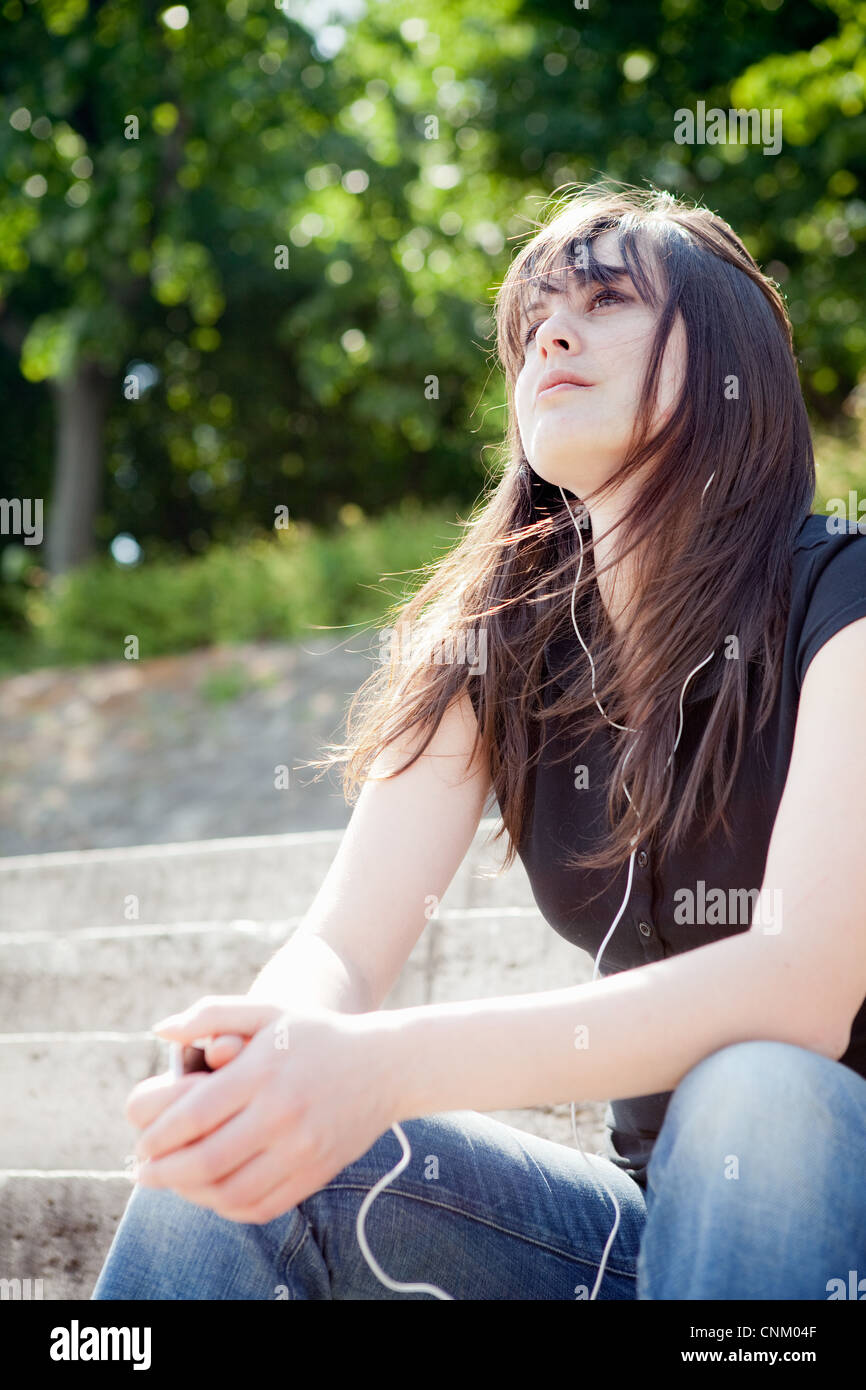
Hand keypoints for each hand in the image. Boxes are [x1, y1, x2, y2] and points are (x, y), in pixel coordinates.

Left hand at [128, 995, 398, 1223]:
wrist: (384, 1065)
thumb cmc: (315, 1034)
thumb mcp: (268, 1010)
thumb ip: (212, 1013)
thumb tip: (160, 1029)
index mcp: (263, 1071)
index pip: (193, 1114)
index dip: (157, 1135)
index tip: (141, 1143)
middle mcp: (282, 1113)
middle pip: (205, 1160)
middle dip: (164, 1173)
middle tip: (144, 1171)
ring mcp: (302, 1148)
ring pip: (230, 1192)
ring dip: (191, 1195)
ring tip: (174, 1184)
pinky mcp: (316, 1173)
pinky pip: (260, 1206)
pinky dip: (227, 1207)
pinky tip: (212, 1193)